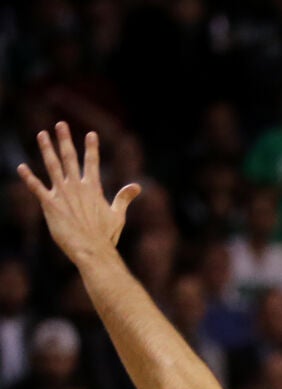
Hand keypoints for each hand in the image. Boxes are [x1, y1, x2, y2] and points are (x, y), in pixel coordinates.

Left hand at [17, 123, 141, 264]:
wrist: (91, 250)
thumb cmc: (105, 235)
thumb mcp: (117, 215)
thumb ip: (124, 198)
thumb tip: (137, 186)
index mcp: (93, 188)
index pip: (93, 162)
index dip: (92, 147)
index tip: (91, 133)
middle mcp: (77, 187)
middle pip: (70, 158)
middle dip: (65, 140)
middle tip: (61, 124)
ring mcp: (62, 194)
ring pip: (52, 166)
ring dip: (46, 149)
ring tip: (42, 134)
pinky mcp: (49, 205)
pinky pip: (36, 188)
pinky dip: (28, 177)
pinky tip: (21, 167)